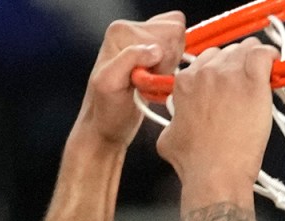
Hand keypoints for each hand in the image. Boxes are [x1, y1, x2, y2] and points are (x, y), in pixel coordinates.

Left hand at [76, 14, 191, 149]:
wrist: (105, 127)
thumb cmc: (106, 111)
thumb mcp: (111, 83)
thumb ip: (130, 59)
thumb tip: (155, 49)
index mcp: (121, 31)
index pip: (168, 29)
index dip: (166, 57)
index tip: (151, 77)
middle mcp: (132, 31)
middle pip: (175, 34)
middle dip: (169, 61)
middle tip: (150, 81)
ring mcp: (143, 42)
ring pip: (179, 44)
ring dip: (170, 68)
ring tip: (151, 82)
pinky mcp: (151, 54)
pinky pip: (178, 54)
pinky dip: (172, 71)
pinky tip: (156, 82)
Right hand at [151, 39, 276, 193]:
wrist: (215, 173)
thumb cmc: (196, 162)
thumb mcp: (169, 138)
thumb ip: (174, 121)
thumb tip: (177, 123)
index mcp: (185, 82)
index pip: (206, 60)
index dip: (220, 70)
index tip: (228, 82)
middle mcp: (205, 72)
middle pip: (227, 52)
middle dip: (237, 65)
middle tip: (245, 85)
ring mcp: (230, 75)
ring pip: (246, 48)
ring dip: (254, 60)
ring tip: (262, 76)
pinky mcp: (253, 82)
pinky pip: (264, 55)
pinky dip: (271, 59)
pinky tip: (274, 69)